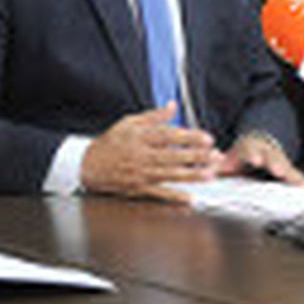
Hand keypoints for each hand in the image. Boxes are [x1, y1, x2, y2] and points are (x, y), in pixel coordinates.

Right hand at [80, 103, 217, 203]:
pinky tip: (189, 197)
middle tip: (216, 156)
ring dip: (191, 175)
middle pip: (172, 155)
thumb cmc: (110, 143)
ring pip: (169, 174)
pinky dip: (173, 196)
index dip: (189, 137)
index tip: (207, 138)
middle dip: (196, 156)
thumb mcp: (128, 123)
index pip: (168, 135)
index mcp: (139, 137)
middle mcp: (140, 155)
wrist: (88, 165)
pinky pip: (158, 193)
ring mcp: (139, 173)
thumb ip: (153, 116)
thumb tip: (173, 106)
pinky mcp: (137, 188)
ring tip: (210, 174)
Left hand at [216, 133, 303, 186]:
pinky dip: (303, 183)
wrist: (253, 145)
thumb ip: (215, 167)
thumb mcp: (224, 159)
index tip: (256, 160)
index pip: (250, 150)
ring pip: (287, 167)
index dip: (253, 154)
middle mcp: (266, 153)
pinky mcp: (288, 171)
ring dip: (294, 176)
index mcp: (248, 149)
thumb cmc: (236, 157)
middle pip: (272, 157)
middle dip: (276, 164)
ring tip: (303, 186)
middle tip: (280, 171)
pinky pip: (296, 177)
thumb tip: (206, 173)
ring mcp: (278, 161)